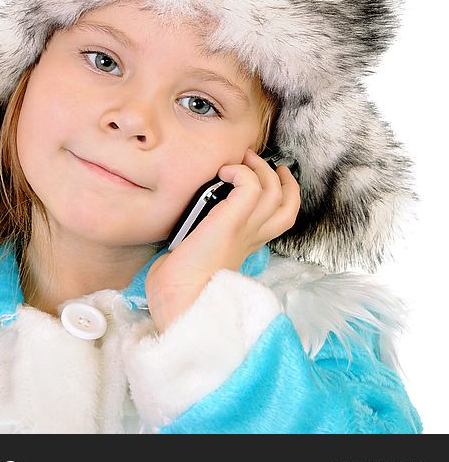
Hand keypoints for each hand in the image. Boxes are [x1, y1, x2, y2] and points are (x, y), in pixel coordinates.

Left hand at [146, 148, 300, 333]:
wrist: (179, 302)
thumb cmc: (178, 289)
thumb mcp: (193, 261)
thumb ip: (195, 246)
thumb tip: (174, 238)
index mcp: (244, 248)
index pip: (279, 219)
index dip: (282, 195)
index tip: (270, 177)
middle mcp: (250, 239)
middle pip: (286, 203)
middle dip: (280, 177)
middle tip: (259, 159)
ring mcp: (243, 230)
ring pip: (273, 191)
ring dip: (258, 169)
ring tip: (241, 159)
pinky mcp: (231, 223)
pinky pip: (251, 186)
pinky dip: (241, 173)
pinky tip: (223, 172)